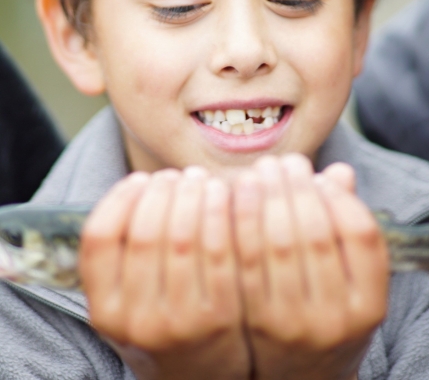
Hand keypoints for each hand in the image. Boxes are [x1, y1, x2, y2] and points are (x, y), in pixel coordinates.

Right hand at [80, 168, 249, 379]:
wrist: (203, 373)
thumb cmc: (162, 317)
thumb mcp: (126, 300)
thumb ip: (121, 256)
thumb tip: (135, 185)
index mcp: (105, 312)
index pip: (100, 237)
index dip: (120, 198)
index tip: (139, 178)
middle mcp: (136, 322)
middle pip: (145, 231)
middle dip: (163, 190)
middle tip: (175, 174)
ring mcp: (179, 322)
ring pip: (184, 235)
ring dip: (194, 194)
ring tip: (199, 178)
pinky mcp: (221, 316)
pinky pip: (220, 248)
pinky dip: (221, 212)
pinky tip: (222, 194)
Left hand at [233, 154, 388, 379]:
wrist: (295, 375)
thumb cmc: (326, 307)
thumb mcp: (350, 277)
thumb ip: (346, 224)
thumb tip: (340, 171)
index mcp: (371, 303)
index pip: (360, 232)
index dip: (336, 194)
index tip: (316, 172)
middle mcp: (337, 320)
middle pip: (314, 232)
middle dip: (293, 187)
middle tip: (279, 162)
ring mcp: (295, 326)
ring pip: (276, 244)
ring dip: (262, 197)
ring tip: (255, 173)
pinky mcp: (254, 325)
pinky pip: (243, 261)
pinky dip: (236, 223)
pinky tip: (232, 199)